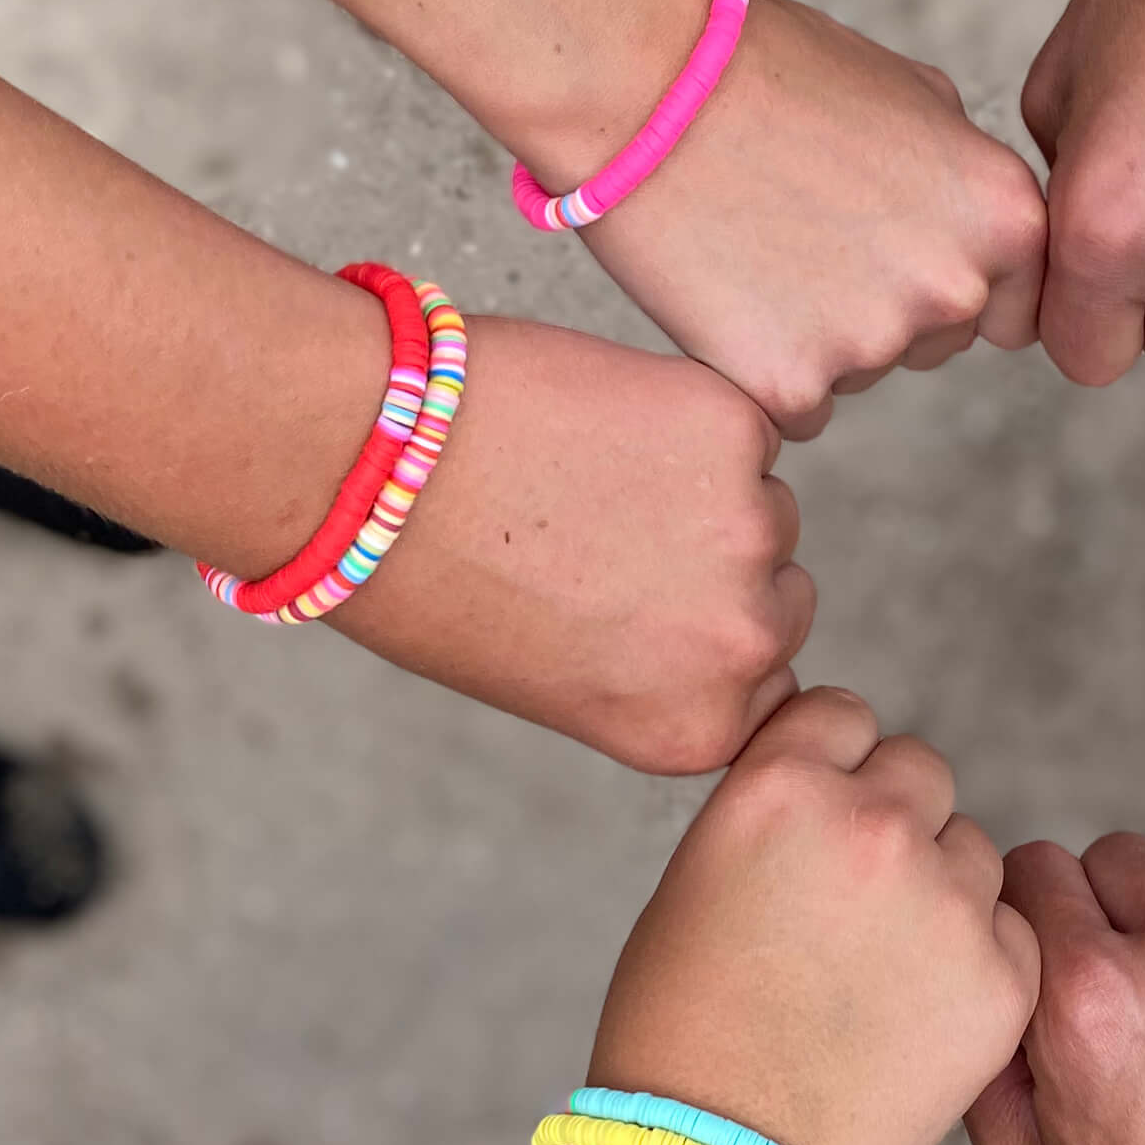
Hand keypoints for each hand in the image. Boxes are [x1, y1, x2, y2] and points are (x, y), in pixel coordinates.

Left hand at [335, 318, 811, 773]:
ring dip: (704, 484)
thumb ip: (656, 676)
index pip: (764, 681)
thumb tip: (711, 620)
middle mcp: (741, 648)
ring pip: (766, 502)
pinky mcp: (732, 432)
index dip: (702, 631)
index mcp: (698, 729)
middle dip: (716, 561)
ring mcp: (748, 535)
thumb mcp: (555, 682)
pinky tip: (597, 425)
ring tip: (589, 479)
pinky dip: (682, 415)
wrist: (364, 466)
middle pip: (780, 593)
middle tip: (606, 534)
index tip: (643, 603)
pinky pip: (739, 424)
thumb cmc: (427, 580)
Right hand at [581, 0, 1048, 435]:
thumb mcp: (913, 92)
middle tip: (807, 231)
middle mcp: (956, 287)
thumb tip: (988, 226)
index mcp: (1005, 215)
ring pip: (864, 371)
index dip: (954, 279)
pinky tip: (728, 293)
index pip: (1016, 305)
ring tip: (758, 245)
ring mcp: (876, 343)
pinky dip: (763, 367)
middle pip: (939, 344)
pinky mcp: (792, 385)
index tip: (894, 245)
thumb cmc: (770, 69)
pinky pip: (799, 407)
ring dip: (819, 333)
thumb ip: (967, 171)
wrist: (643, 82)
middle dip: (886, 305)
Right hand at [588, 689, 1040, 1144]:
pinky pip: (1010, 928)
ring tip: (875, 973)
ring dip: (941, 889)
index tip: (821, 818)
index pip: (846, 715)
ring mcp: (948, 901)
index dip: (834, 764)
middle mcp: (874, 825)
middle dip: (896, 820)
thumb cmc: (687, 1021)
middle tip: (852, 903)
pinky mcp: (1003, 976)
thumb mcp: (704, 874)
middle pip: (923, 771)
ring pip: (974, 851)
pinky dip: (976, 959)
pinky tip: (914, 1012)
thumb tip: (848, 776)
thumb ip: (788, 808)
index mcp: (783, 785)